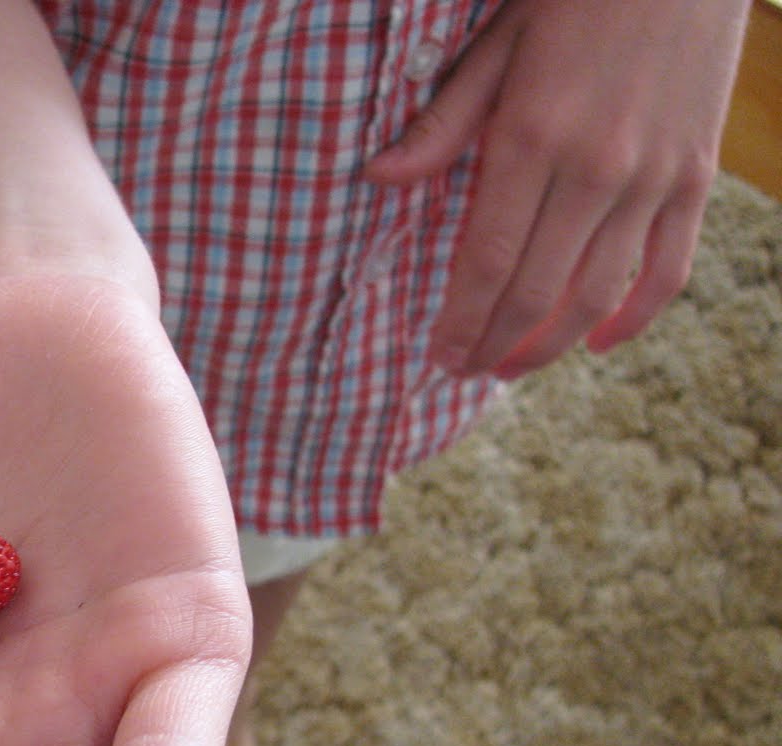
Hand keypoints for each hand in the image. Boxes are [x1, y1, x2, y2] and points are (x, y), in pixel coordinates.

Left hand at [366, 0, 749, 378]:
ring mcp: (654, 177)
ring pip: (598, 293)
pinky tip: (599, 341)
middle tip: (466, 372)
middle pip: (535, 291)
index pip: (486, 260)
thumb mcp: (496, 44)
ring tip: (514, 364)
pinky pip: (669, 269)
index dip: (461, 321)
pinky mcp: (698, 176)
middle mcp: (596, 169)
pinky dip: (636, 317)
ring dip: (552, 344)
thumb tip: (378, 177)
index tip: (440, 357)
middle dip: (494, 344)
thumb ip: (442, 123)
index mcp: (532, 138)